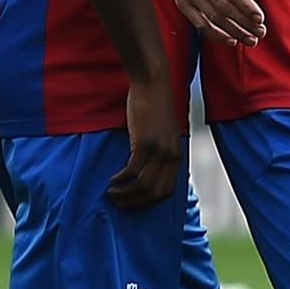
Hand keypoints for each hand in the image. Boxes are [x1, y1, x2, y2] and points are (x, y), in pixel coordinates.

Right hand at [110, 77, 183, 208]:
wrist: (153, 84)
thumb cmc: (154, 108)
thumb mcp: (163, 134)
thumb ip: (159, 151)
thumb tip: (145, 171)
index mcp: (177, 156)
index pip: (167, 191)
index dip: (149, 202)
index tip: (134, 203)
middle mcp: (171, 156)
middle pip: (155, 192)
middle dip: (135, 203)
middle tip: (119, 204)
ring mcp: (159, 150)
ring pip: (143, 185)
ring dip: (125, 194)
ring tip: (112, 194)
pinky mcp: (144, 143)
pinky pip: (131, 171)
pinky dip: (120, 180)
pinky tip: (112, 181)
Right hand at [157, 0, 266, 46]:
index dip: (247, 7)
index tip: (260, 18)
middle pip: (224, 8)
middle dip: (244, 23)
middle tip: (260, 32)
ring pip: (213, 18)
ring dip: (233, 32)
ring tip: (250, 39)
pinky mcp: (181, 2)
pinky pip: (199, 23)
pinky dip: (215, 34)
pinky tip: (230, 39)